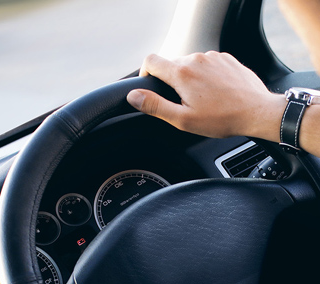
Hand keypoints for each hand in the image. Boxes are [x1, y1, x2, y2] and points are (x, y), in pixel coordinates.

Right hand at [126, 52, 284, 141]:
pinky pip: (206, 64)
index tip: (150, 87)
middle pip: (171, 64)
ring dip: (188, 80)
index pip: (151, 61)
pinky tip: (214, 94)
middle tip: (181, 104)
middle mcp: (196, 59)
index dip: (145, 74)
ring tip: (201, 101)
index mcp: (182, 73)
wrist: (257, 111)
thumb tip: (134, 96)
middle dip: (170, 82)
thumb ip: (155, 106)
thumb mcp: (182, 119)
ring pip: (189, 65)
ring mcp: (213, 57)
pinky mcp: (226, 59)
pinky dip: (204, 77)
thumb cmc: (221, 119)